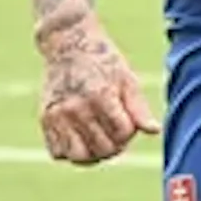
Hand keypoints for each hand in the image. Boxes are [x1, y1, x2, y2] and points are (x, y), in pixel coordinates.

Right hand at [37, 14, 158, 165]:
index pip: (122, 133)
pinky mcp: (45, 119)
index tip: (129, 123)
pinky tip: (82, 140)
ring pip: (78, 156)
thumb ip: (139, 108)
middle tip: (117, 135)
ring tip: (101, 142)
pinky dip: (71, 153)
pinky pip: (58, 152)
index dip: (130, 133)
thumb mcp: (127, 80)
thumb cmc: (105, 62)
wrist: (70, 44)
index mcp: (101, 96)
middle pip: (102, 148)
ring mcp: (58, 114)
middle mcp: (77, 107)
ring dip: (94, 156)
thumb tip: (154, 131)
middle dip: (116, 146)